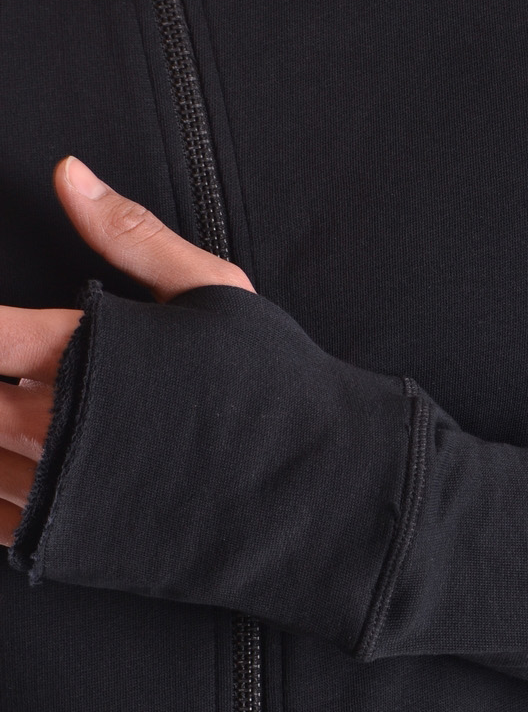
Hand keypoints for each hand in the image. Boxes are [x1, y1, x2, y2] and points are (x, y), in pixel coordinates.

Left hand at [0, 156, 253, 546]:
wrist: (314, 481)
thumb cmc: (267, 379)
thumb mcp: (210, 287)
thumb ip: (129, 231)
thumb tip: (67, 172)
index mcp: (89, 349)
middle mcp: (62, 424)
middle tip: (13, 374)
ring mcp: (62, 489)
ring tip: (12, 411)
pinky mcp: (71, 539)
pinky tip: (11, 466)